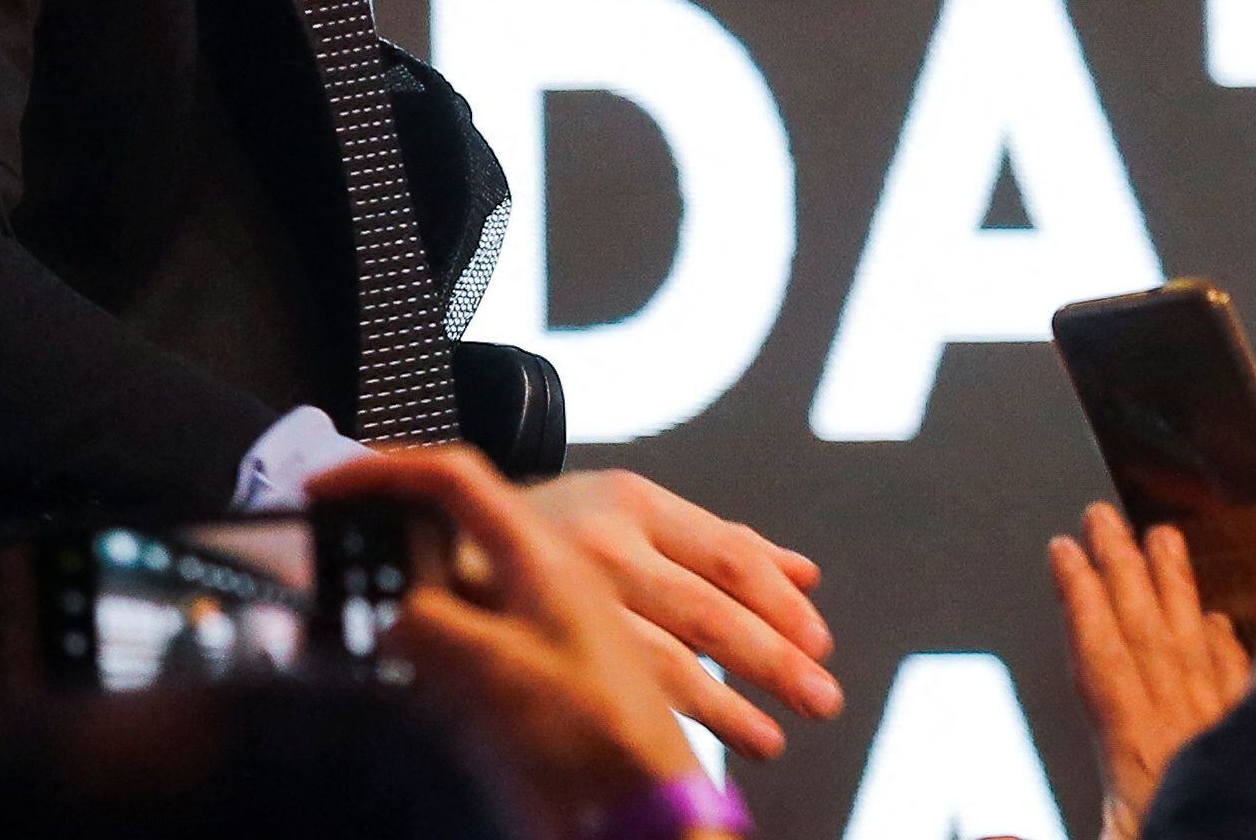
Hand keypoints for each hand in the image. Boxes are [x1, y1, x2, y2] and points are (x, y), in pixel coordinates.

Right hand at [311, 447, 700, 831]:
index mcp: (540, 554)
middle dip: (389, 541)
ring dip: (405, 604)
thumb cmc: (594, 735)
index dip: (388, 470)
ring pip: (452, 591)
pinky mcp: (534, 675)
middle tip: (335, 561)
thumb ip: (431, 626)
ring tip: (362, 627)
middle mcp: (540, 579)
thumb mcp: (497, 671)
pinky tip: (408, 683)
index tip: (330, 485)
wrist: (641, 809)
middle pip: (449, 532)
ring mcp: (539, 626)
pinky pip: (467, 645)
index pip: (456, 479)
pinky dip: (429, 656)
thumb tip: (386, 609)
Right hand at [524, 465, 842, 763]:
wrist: (433, 534)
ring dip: (725, 707)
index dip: (779, 604)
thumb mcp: (630, 514)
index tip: (820, 644)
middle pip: (706, 610)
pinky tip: (693, 753)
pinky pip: (611, 690)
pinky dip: (664, 723)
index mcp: (634, 502)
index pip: (728, 555)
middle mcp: (602, 543)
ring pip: (662, 661)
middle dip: (772, 660)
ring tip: (770, 741)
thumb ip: (717, 544)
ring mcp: (561, 596)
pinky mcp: (525, 641)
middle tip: (822, 699)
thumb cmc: (554, 530)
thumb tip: (806, 576)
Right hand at [1051, 505, 1251, 839]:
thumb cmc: (1184, 839)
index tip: (1063, 550)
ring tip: (1163, 535)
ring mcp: (1225, 735)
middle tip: (1102, 515)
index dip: (1079, 601)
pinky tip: (1220, 624)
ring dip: (1175, 589)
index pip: (1100, 661)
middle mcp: (1182, 732)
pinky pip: (1242, 685)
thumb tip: (992, 834)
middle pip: (1146, 634)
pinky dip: (1226, 649)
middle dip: (1119, 569)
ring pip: (1195, 647)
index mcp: (1137, 757)